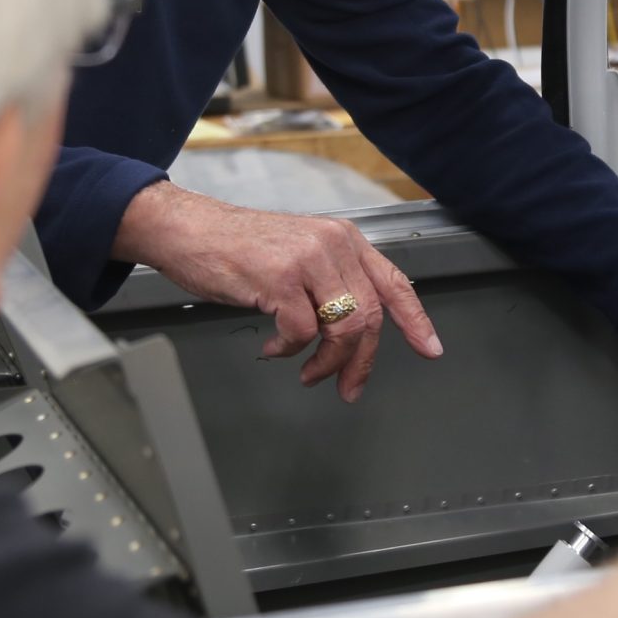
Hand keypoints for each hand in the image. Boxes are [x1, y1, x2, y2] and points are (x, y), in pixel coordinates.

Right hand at [113, 183, 442, 400]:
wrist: (187, 230)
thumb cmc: (236, 246)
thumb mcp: (297, 253)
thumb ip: (329, 281)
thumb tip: (353, 332)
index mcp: (343, 238)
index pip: (394, 281)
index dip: (415, 319)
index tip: (430, 349)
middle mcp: (333, 244)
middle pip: (369, 315)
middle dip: (361, 361)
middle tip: (347, 387)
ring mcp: (308, 259)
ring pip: (343, 328)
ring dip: (326, 363)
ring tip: (307, 372)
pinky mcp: (280, 279)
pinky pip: (302, 334)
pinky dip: (290, 351)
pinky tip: (273, 347)